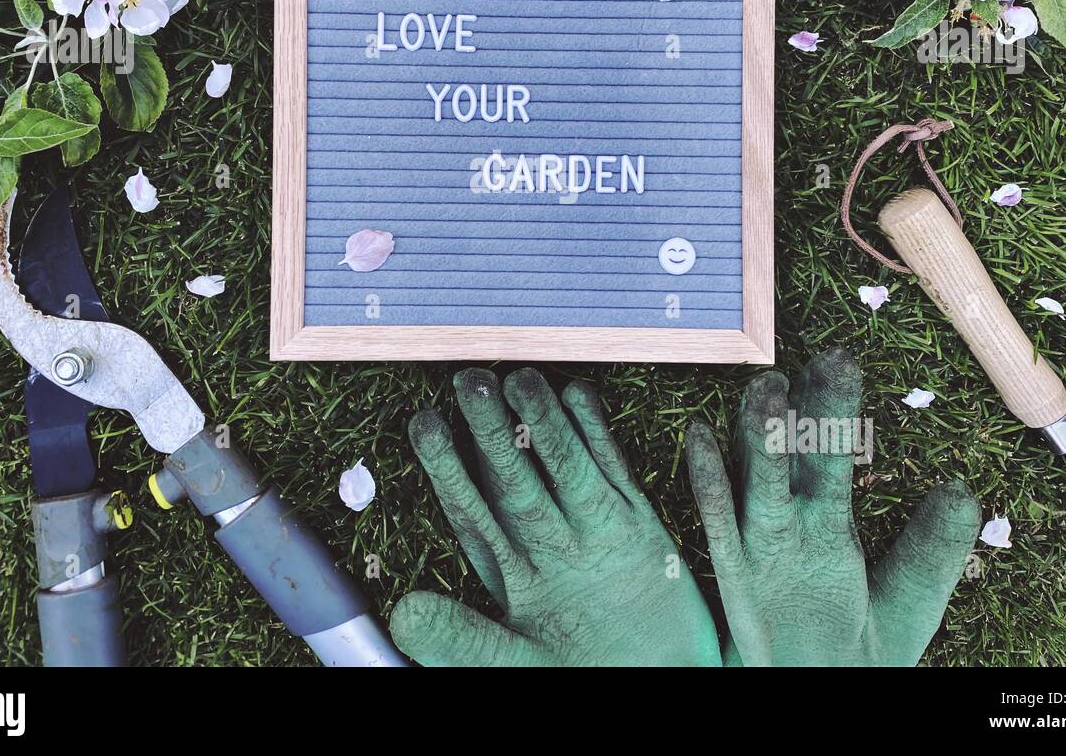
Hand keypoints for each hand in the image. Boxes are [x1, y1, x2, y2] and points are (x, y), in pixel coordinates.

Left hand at [391, 368, 722, 666]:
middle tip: (469, 380)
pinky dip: (598, 436)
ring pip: (561, 466)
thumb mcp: (515, 666)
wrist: (663, 688)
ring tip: (520, 377)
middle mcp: (549, 544)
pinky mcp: (641, 530)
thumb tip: (402, 611)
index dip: (446, 467)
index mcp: (512, 576)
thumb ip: (462, 641)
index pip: (471, 510)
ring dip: (542, 422)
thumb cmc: (583, 681)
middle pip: (512, 476)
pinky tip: (579, 394)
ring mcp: (595, 532)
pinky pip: (614, 473)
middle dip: (490, 429)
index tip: (424, 424)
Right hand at [685, 348, 978, 665]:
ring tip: (769, 387)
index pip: (834, 452)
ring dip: (763, 435)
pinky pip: (720, 520)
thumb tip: (963, 489)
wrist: (813, 697)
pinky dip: (708, 479)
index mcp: (831, 523)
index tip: (841, 359)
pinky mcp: (736, 574)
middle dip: (809, 409)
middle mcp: (793, 523)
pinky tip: (701, 436)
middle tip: (821, 358)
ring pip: (761, 478)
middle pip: (800, 454)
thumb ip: (933, 548)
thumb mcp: (909, 600)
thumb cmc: (857, 653)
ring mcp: (761, 545)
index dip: (837, 407)